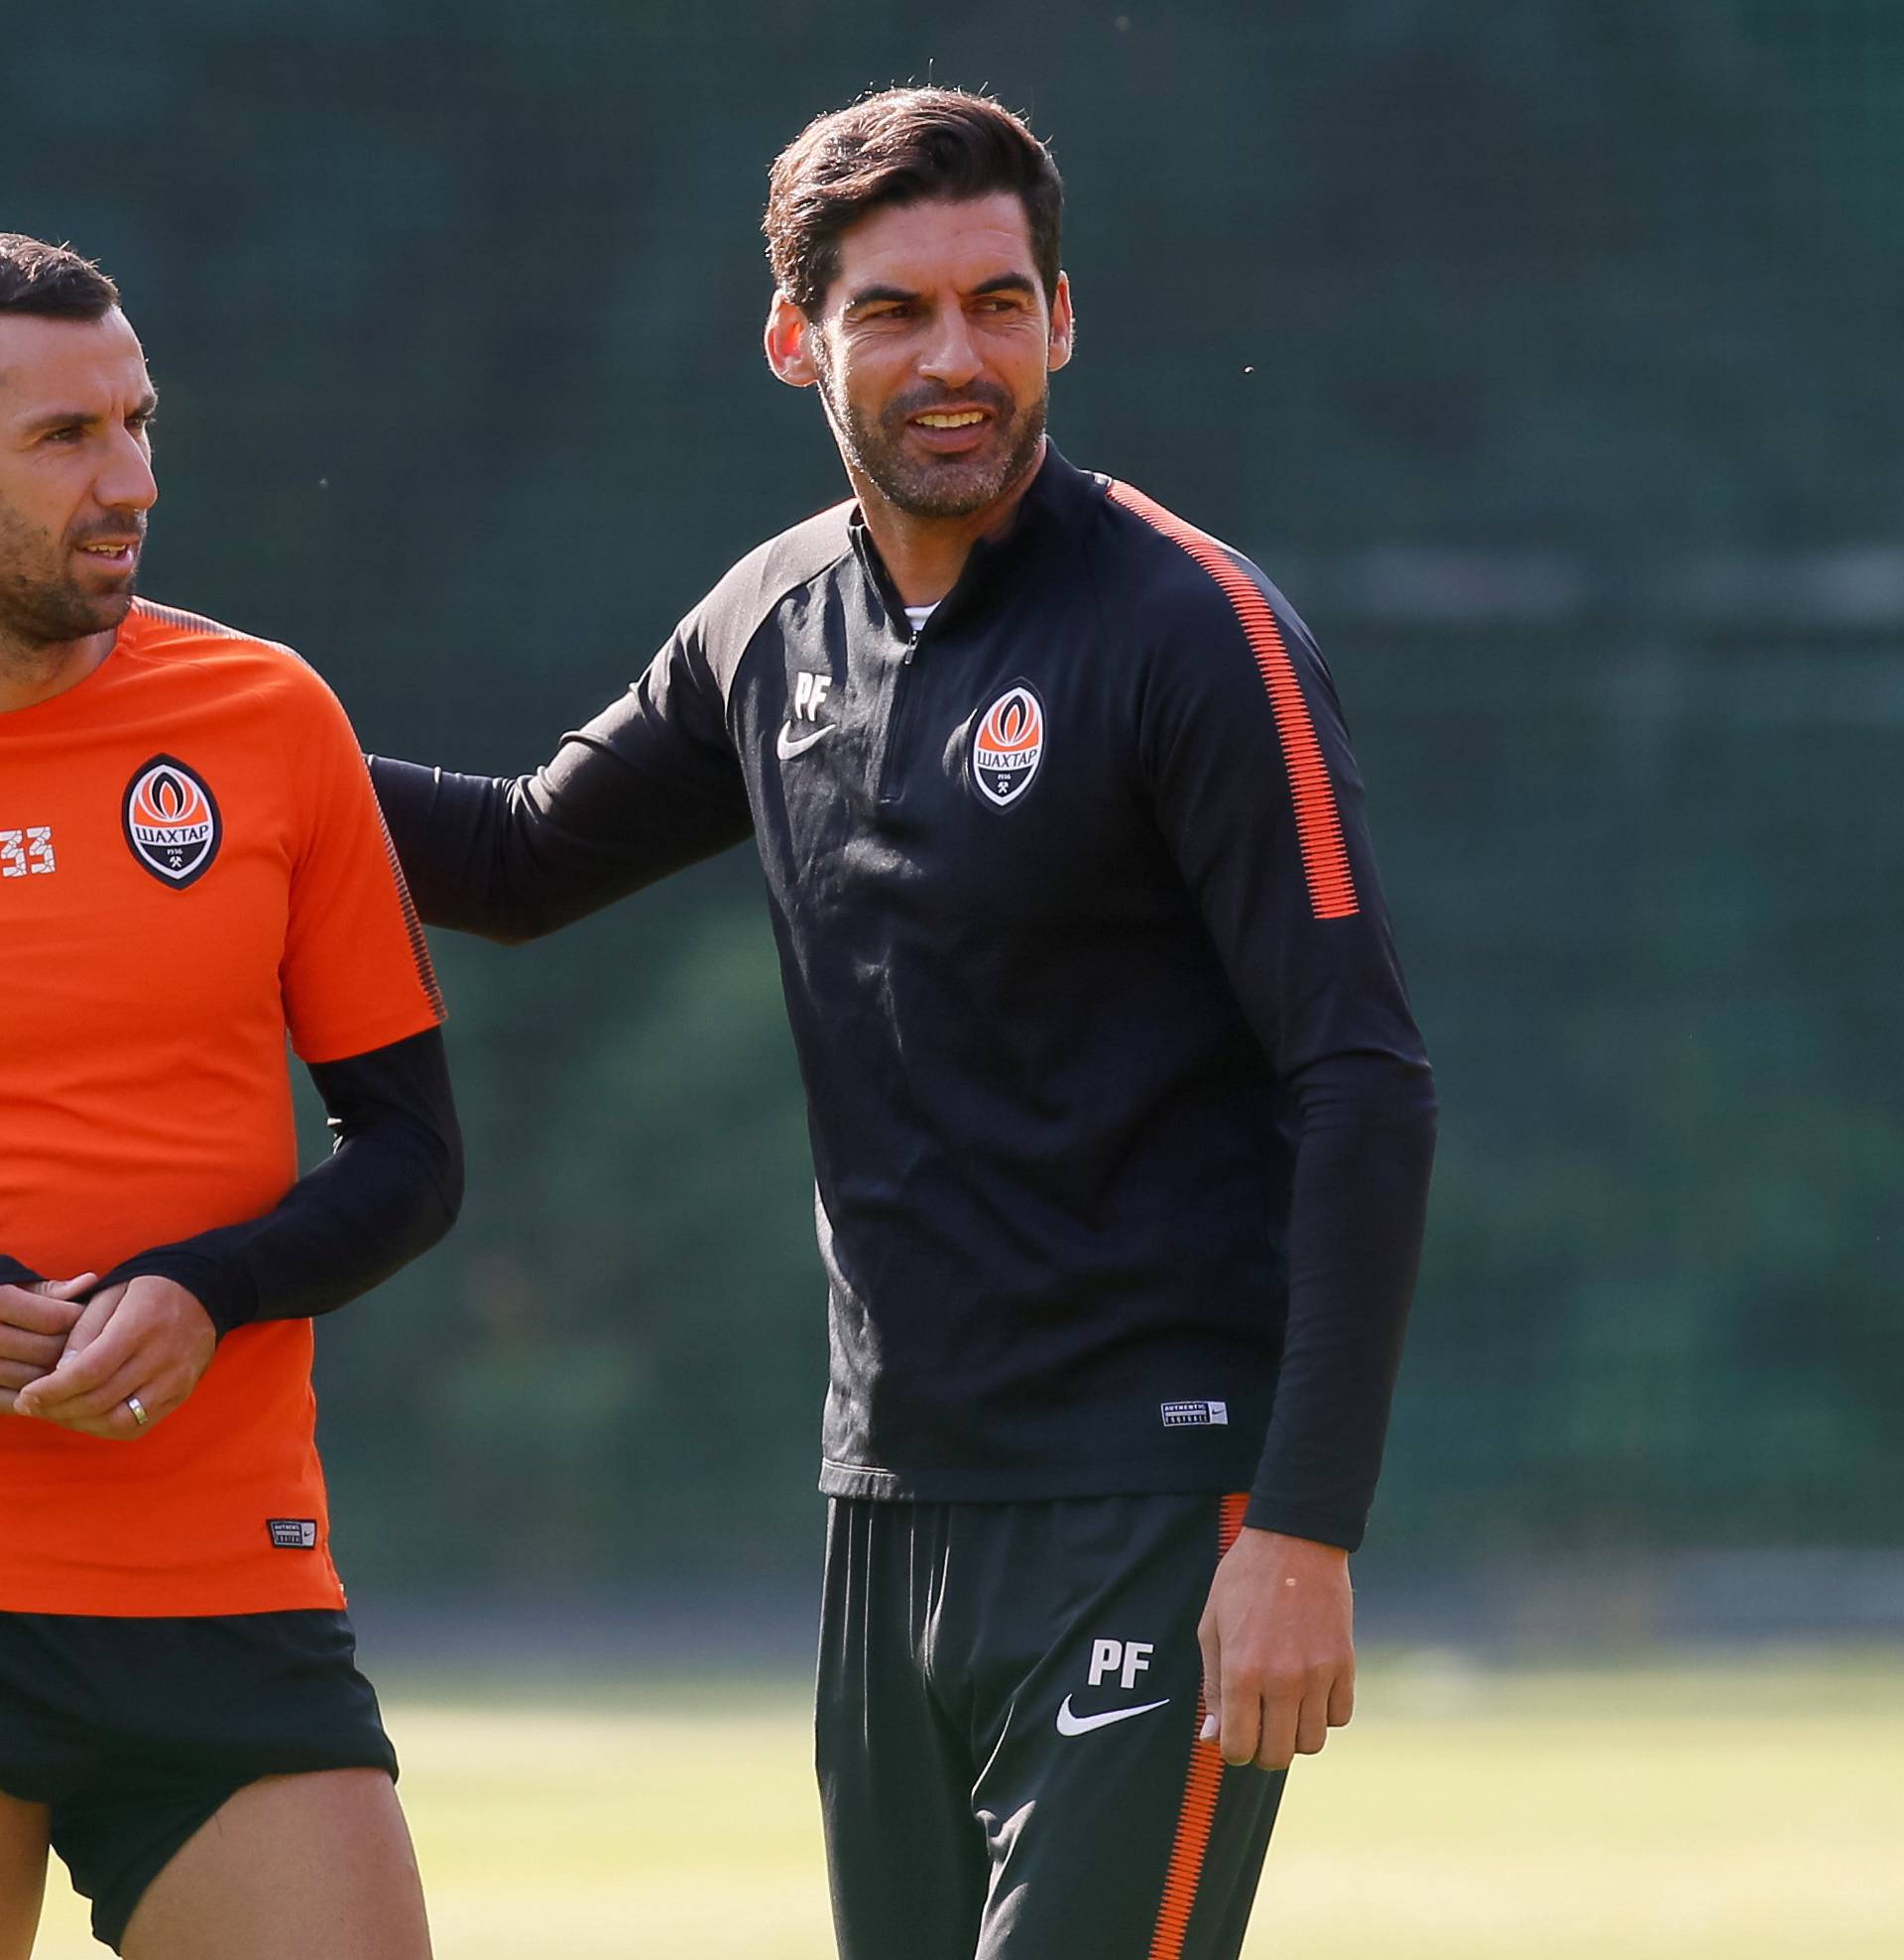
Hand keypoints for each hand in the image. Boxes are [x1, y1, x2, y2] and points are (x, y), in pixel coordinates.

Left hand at [12, 1276, 215, 1438]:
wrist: (205, 1293)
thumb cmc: (149, 1291)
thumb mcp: (112, 1293)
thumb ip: (83, 1331)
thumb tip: (60, 1372)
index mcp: (141, 1325)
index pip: (91, 1370)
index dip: (54, 1389)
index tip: (28, 1394)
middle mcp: (163, 1356)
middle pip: (102, 1399)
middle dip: (58, 1408)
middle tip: (33, 1405)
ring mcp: (176, 1379)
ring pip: (120, 1420)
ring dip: (82, 1423)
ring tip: (59, 1412)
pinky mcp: (182, 1394)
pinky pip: (140, 1426)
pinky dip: (107, 1427)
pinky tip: (89, 1417)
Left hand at [1196, 1527, 1354, 1770]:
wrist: (1294, 1539)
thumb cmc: (1244, 1580)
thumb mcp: (1212, 1627)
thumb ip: (1212, 1687)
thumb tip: (1212, 1737)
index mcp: (1242, 1671)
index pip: (1240, 1747)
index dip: (1233, 1749)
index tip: (1235, 1735)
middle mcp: (1281, 1679)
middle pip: (1278, 1754)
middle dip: (1264, 1750)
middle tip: (1260, 1727)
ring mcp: (1317, 1673)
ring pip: (1312, 1742)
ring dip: (1296, 1734)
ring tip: (1285, 1706)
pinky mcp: (1345, 1664)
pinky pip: (1340, 1717)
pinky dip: (1325, 1714)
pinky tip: (1311, 1690)